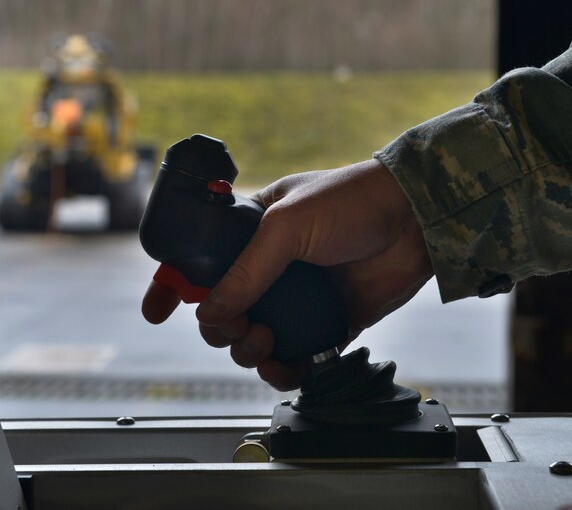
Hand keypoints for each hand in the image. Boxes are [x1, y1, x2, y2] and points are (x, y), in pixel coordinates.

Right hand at [141, 159, 432, 389]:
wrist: (415, 220)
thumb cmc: (351, 202)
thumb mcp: (286, 226)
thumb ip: (247, 271)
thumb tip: (211, 314)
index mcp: (252, 232)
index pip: (200, 261)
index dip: (172, 287)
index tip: (156, 311)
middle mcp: (272, 267)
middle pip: (223, 312)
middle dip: (221, 329)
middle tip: (242, 328)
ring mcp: (299, 297)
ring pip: (255, 339)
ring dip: (250, 352)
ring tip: (268, 343)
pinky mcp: (329, 322)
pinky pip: (297, 357)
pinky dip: (287, 369)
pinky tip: (290, 367)